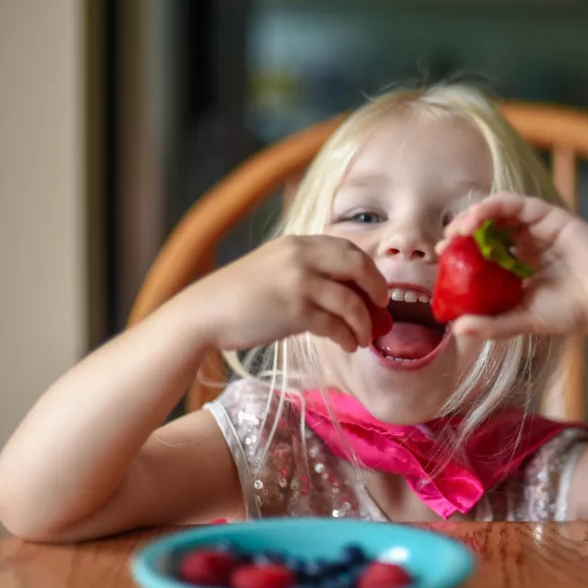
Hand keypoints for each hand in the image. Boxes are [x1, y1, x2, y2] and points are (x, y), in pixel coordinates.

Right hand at [177, 235, 387, 351]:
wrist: (204, 313)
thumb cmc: (240, 297)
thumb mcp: (276, 269)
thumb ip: (309, 271)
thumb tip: (350, 293)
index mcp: (298, 243)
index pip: (348, 248)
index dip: (369, 270)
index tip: (376, 289)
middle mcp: (301, 256)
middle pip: (358, 266)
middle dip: (377, 289)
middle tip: (382, 308)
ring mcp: (299, 282)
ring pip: (351, 301)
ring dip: (364, 323)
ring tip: (365, 337)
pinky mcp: (294, 310)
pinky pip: (335, 325)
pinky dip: (348, 337)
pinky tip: (348, 345)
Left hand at [438, 193, 587, 338]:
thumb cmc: (571, 312)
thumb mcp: (522, 319)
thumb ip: (492, 324)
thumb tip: (457, 329)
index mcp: (519, 265)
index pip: (482, 252)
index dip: (459, 253)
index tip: (440, 261)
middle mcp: (526, 243)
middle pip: (486, 229)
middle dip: (461, 233)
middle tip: (443, 246)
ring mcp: (537, 227)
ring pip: (497, 212)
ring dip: (472, 217)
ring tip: (456, 232)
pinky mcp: (549, 215)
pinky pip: (515, 203)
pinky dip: (491, 207)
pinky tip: (475, 221)